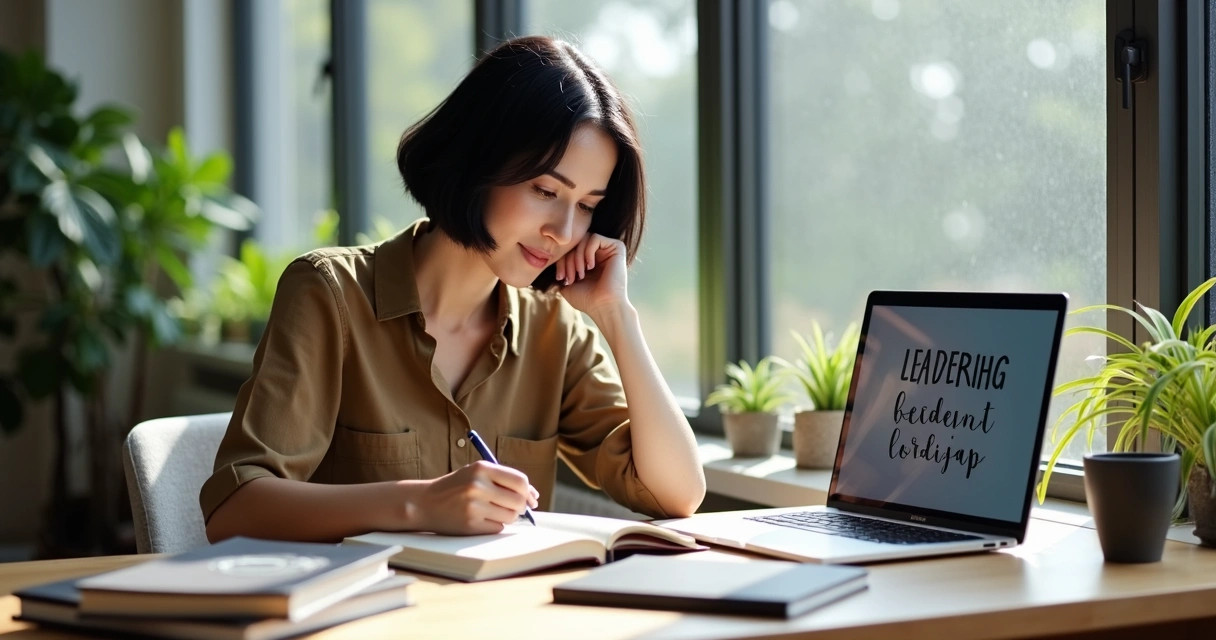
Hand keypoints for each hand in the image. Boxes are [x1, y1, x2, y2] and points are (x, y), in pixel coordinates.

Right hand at [407, 461, 539, 534]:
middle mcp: (477, 485)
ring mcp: (473, 506)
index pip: (520, 480)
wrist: (424, 503)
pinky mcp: (470, 524)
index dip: (529, 491)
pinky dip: (495, 525)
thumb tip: (533, 496)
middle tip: (513, 508)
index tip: (531, 499)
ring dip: (507, 516)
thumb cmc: (455, 487)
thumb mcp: (476, 473)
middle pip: (518, 501)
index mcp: (481, 468)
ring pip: (510, 516)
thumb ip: (503, 480)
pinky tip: (481, 519)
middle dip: (521, 507)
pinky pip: (497, 528)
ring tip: (493, 511)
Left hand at [555, 233, 629, 315]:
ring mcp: (608, 249)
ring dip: (577, 257)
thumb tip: (547, 261)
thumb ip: (560, 272)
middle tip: (569, 278)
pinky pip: (595, 238)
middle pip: (576, 242)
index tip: (561, 278)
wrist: (603, 307)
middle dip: (568, 260)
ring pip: (584, 239)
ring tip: (580, 274)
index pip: (570, 249)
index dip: (561, 260)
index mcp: (589, 260)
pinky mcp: (617, 248)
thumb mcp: (567, 285)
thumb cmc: (587, 299)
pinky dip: (587, 252)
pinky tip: (590, 266)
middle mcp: (600, 253)